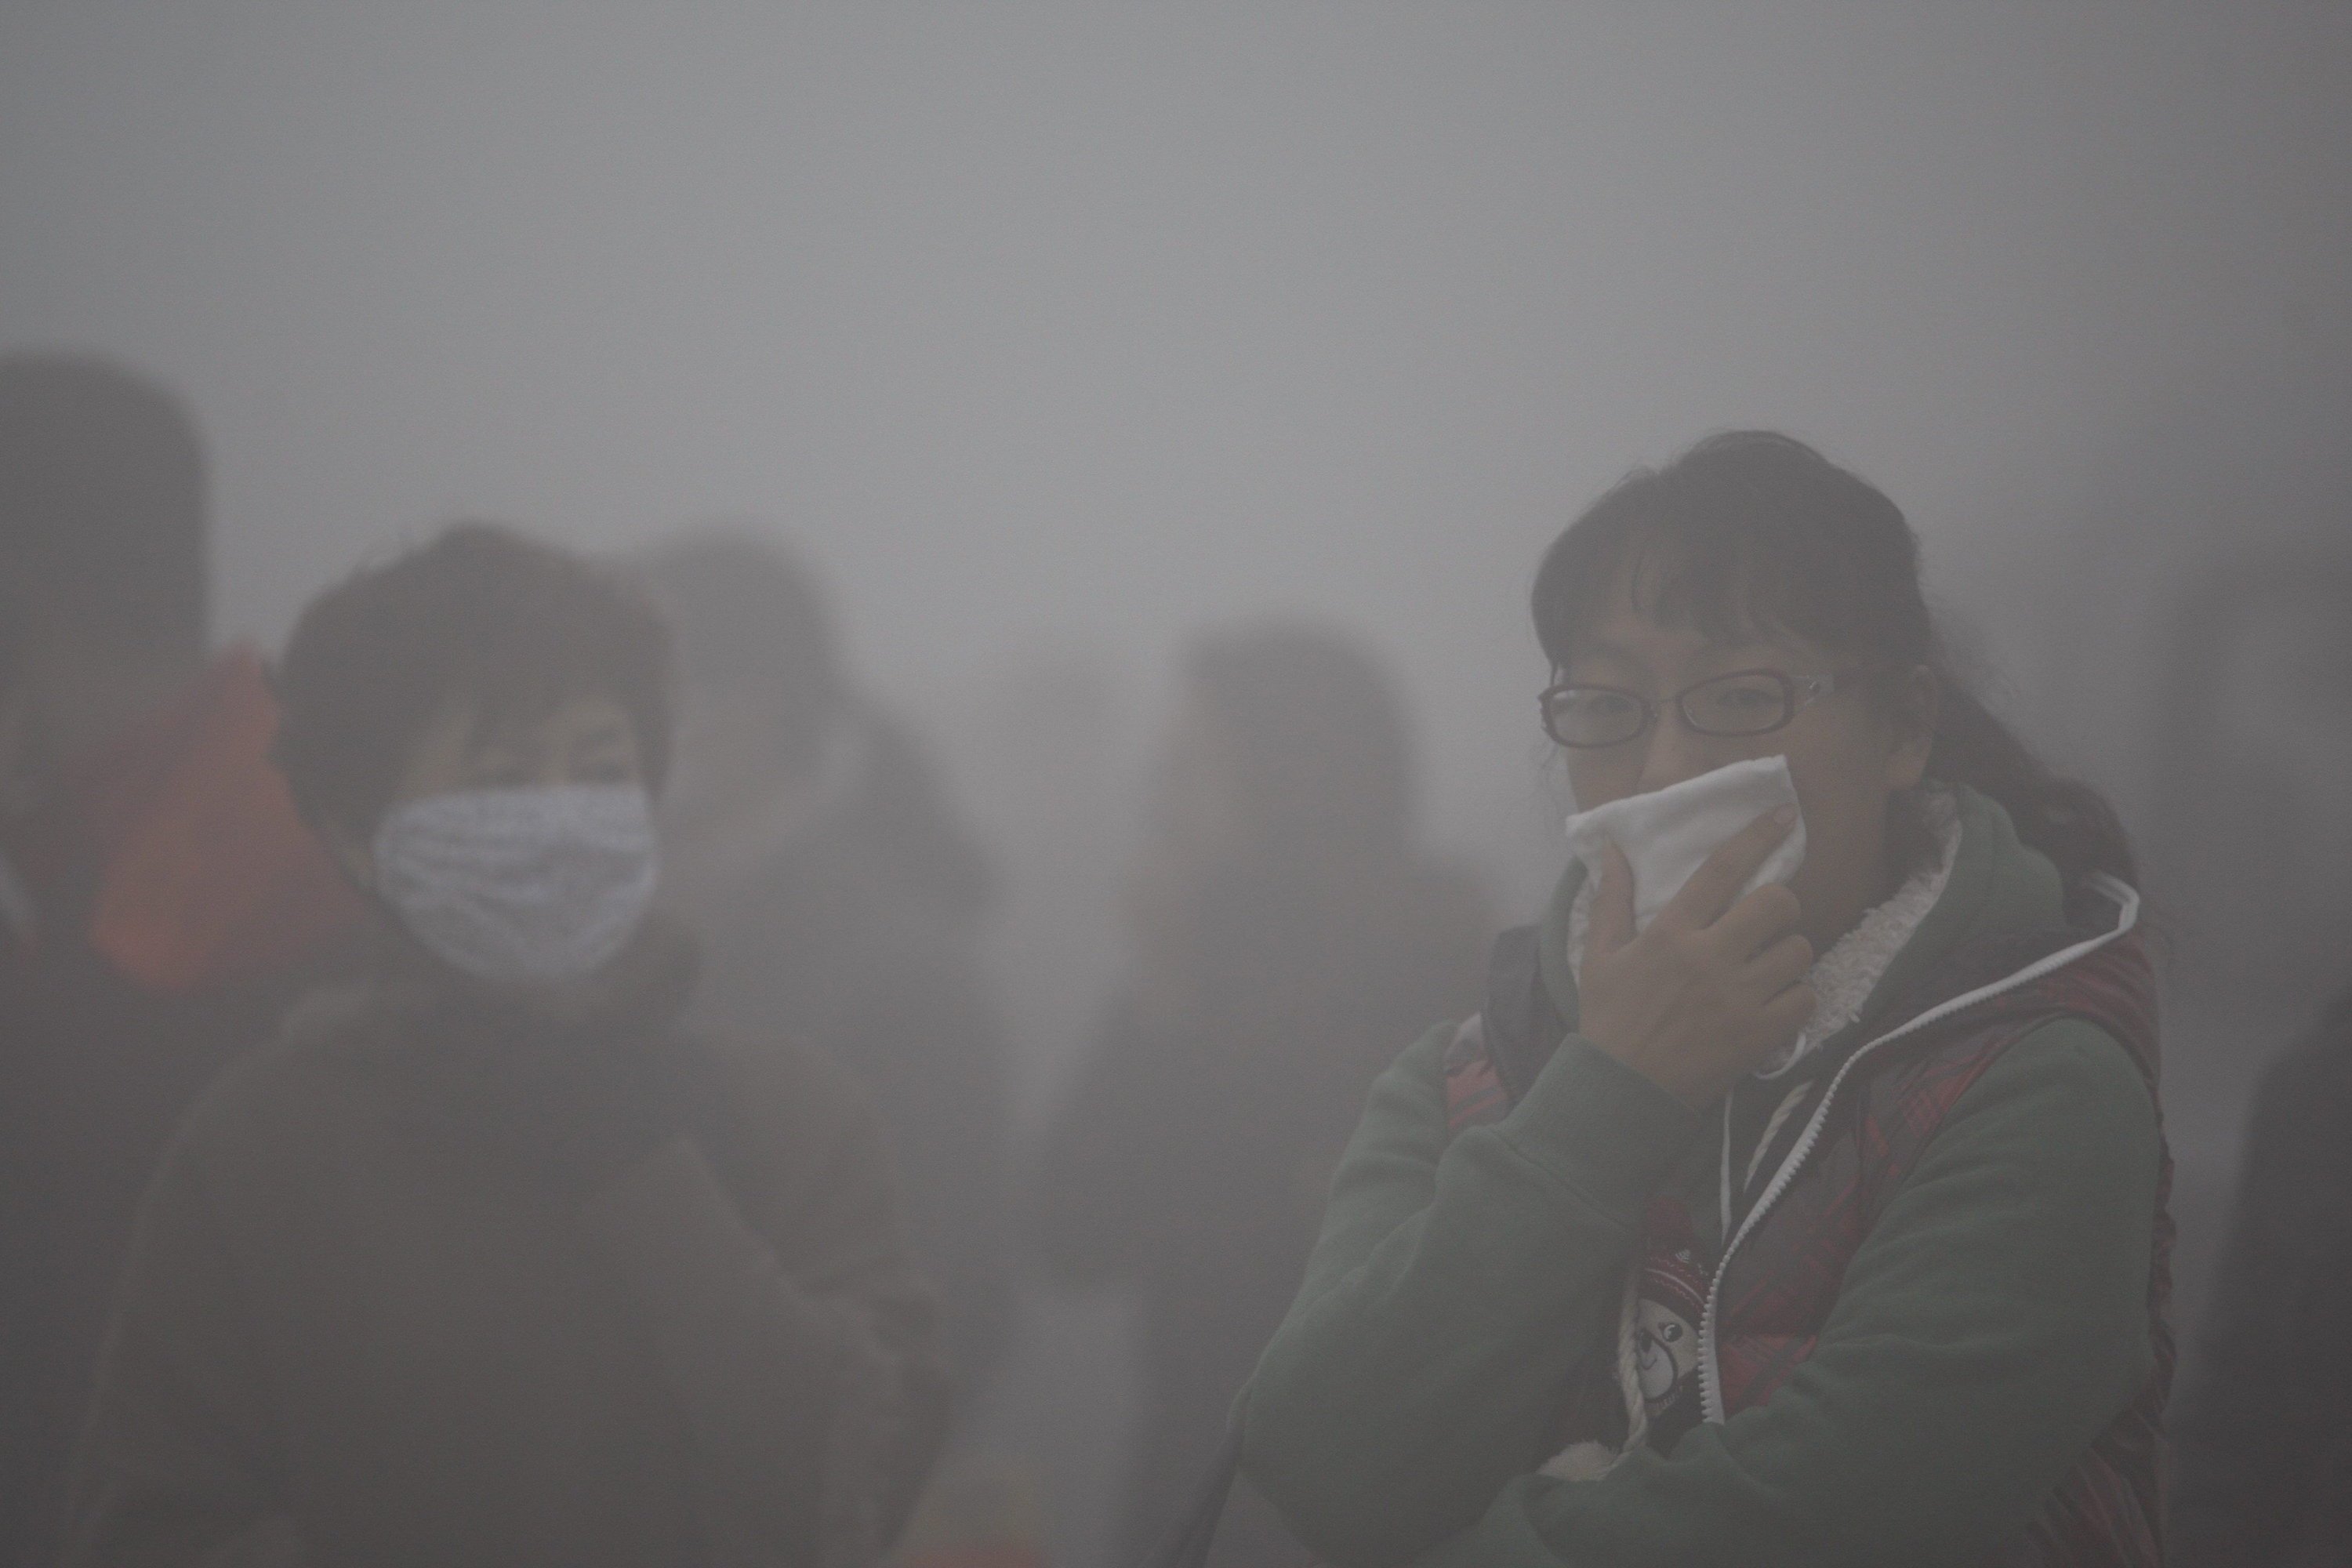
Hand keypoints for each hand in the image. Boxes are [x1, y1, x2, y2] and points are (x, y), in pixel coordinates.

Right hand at [1577, 805, 1815, 1109]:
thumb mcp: (1599, 955)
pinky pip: (1806, 999)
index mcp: (1671, 933)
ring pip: (1798, 951)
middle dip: (1782, 905)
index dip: (1757, 836)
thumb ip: (1613, 900)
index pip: (1723, 869)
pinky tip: (1776, 1003)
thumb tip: (1612, 848)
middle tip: (1769, 922)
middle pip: (1777, 904)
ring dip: (1790, 954)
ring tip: (1770, 967)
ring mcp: (1738, 997)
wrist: (1621, 1090)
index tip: (1784, 814)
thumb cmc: (1609, 1018)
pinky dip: (1797, 998)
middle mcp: (1709, 957)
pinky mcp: (1759, 1035)